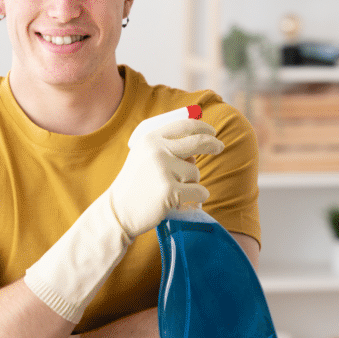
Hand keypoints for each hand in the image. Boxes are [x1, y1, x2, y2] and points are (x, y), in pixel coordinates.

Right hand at [108, 118, 223, 238]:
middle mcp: (157, 150)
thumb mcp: (143, 156)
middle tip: (219, 147)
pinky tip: (182, 201)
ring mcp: (163, 170)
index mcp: (150, 139)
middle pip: (197, 142)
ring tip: (174, 190)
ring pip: (196, 173)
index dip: (201, 127)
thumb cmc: (135, 185)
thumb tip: (197, 139)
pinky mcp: (170, 191)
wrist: (119, 211)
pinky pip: (198, 191)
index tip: (211, 131)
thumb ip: (165, 146)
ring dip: (192, 182)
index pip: (183, 126)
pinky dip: (196, 197)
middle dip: (212, 144)